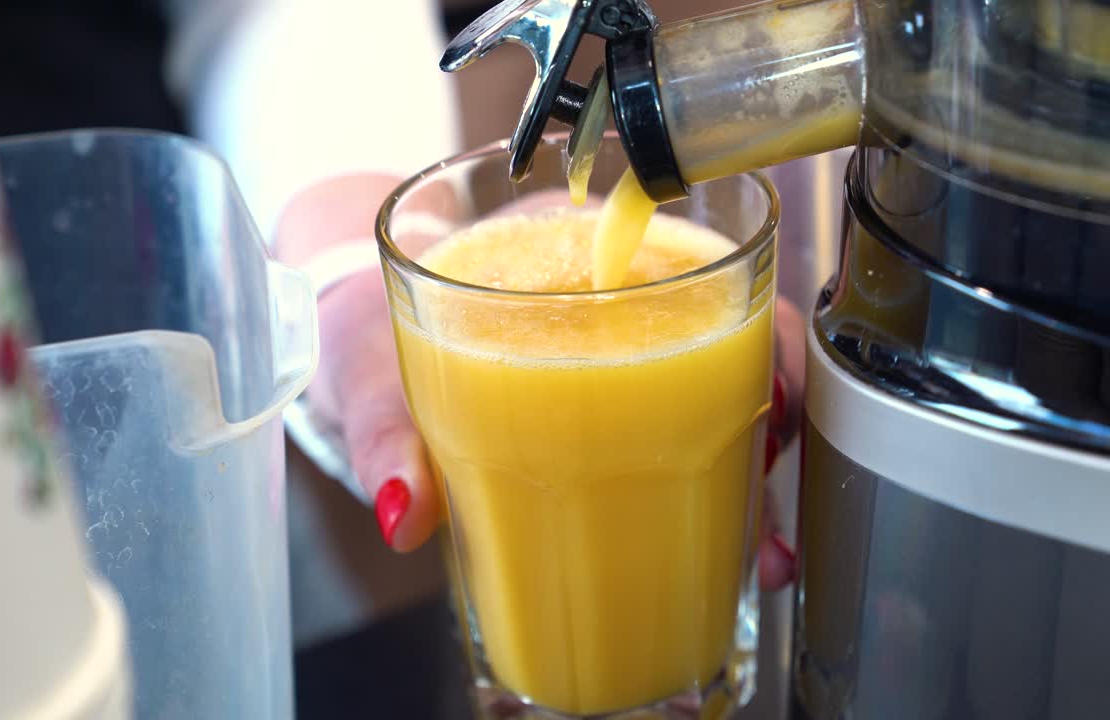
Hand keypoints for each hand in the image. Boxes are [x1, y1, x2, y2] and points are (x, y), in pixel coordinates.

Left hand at [274, 174, 804, 588]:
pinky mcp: (600, 424)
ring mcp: (607, 365)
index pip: (684, 269)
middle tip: (770, 484)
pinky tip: (730, 545)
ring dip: (752, 471)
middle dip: (772, 415)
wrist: (335, 345)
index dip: (750, 330)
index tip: (774, 396)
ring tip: (762, 545)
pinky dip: (714, 494)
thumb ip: (384, 437)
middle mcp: (601, 306)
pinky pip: (678, 445)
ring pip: (714, 402)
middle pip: (725, 343)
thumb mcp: (370, 372)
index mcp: (556, 260)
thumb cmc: (357, 332)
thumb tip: (404, 511)